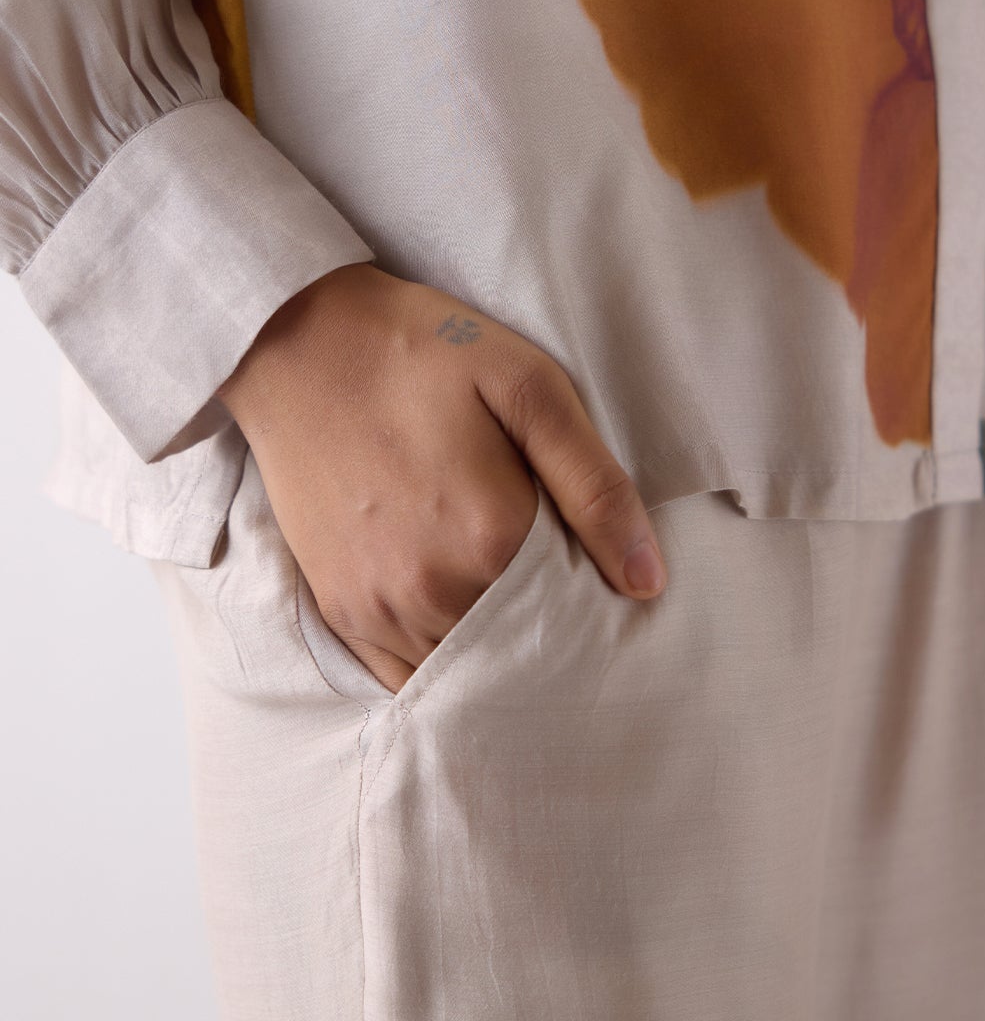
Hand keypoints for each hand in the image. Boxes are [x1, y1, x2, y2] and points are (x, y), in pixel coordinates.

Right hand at [215, 262, 666, 692]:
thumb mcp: (530, 386)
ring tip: (501, 591)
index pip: (575, 613)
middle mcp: (433, 591)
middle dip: (547, 630)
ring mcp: (379, 608)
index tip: (598, 570)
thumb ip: (595, 485)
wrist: (300, 343)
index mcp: (492, 538)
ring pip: (465, 672)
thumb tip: (647, 581)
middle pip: (521, 650)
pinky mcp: (341, 610)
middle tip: (550, 576)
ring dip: (494, 652)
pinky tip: (457, 622)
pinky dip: (441, 664)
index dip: (595, 596)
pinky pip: (405, 677)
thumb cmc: (423, 351)